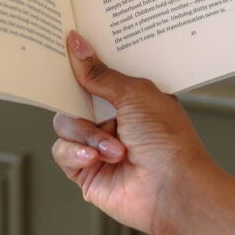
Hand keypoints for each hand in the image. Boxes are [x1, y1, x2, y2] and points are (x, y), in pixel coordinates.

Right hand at [52, 31, 214, 234]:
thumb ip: (99, 73)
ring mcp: (98, 145)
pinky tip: (96, 158)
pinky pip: (62, 151)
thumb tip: (77, 45)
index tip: (66, 46)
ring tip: (113, 148)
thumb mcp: (134, 94)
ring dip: (86, 134)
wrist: (173, 189)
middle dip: (75, 98)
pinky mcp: (86, 171)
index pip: (97, 74)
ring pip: (65, 124)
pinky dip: (76, 153)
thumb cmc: (168, 141)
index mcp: (130, 98)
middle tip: (78, 95)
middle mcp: (114, 120)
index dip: (82, 63)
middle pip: (73, 98)